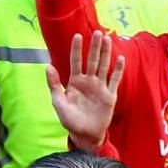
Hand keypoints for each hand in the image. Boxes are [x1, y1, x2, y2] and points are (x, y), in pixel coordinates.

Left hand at [45, 31, 122, 152]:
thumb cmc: (70, 120)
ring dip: (105, 53)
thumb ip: (54, 84)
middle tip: (98, 32)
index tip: (77, 35)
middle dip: (94, 46)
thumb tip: (47, 66)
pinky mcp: (110, 96)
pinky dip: (118, 70)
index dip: (76, 49)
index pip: (76, 61)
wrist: (85, 135)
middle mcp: (88, 81)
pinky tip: (120, 59)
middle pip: (92, 60)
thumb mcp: (58, 103)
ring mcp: (100, 87)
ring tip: (108, 39)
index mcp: (75, 82)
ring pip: (103, 66)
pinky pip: (114, 80)